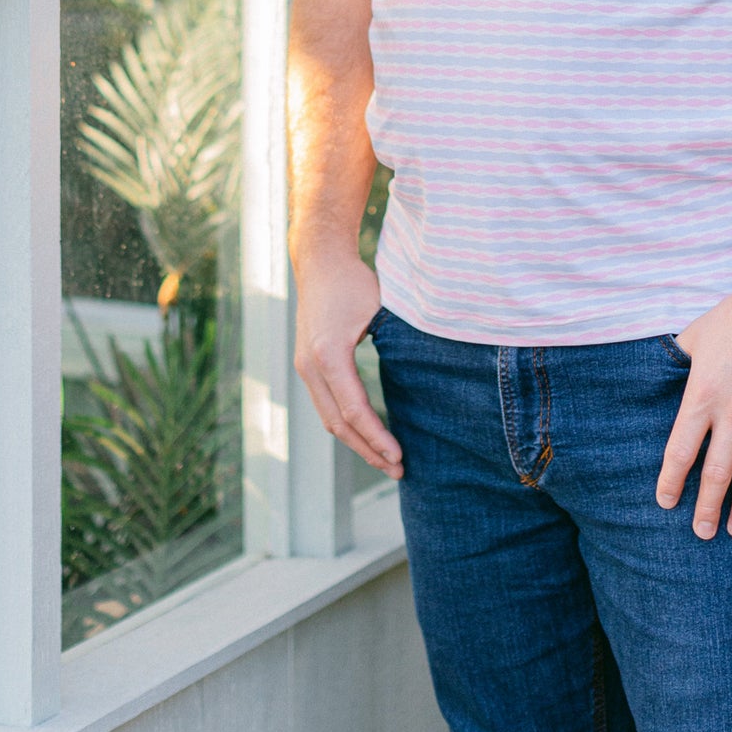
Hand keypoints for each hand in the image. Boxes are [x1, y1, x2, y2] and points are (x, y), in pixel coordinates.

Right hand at [293, 249, 402, 478]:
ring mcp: (305, 367)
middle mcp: (310, 366)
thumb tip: (426, 378)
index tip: (400, 456)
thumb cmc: (354, 281)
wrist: (319, 261)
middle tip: (398, 470)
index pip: (353, 410)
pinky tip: (368, 435)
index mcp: (329, 354)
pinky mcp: (307, 365)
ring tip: (386, 460)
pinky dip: (346, 425)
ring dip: (357, 442)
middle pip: (337, 424)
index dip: (377, 438)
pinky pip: (326, 405)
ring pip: (328, 419)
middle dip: (368, 450)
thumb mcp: (380, 310)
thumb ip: (396, 343)